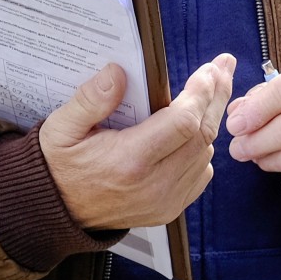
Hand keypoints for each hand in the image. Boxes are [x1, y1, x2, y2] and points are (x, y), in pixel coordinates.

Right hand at [41, 54, 234, 230]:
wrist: (56, 211)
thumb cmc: (60, 164)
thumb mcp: (61, 128)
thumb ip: (89, 100)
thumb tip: (117, 73)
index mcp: (128, 161)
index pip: (183, 123)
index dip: (201, 94)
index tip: (208, 70)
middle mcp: (153, 185)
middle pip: (203, 136)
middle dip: (216, 98)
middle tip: (223, 68)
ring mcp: (164, 201)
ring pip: (206, 155)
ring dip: (210, 121)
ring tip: (212, 91)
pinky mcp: (168, 210)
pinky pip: (200, 175)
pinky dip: (203, 149)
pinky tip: (197, 128)